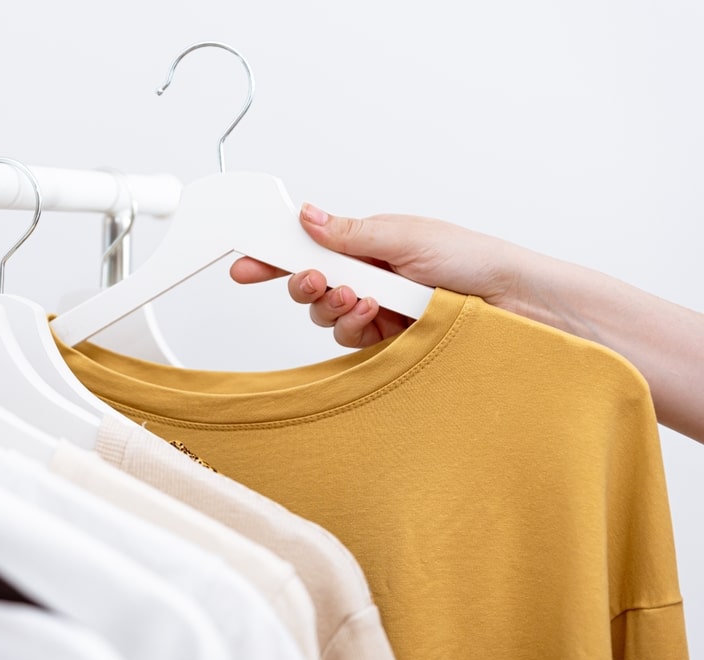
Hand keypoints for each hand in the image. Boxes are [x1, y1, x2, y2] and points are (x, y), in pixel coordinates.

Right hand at [230, 204, 521, 347]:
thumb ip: (350, 232)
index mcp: (371, 244)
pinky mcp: (388, 342)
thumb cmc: (475, 260)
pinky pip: (350, 339)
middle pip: (311, 284)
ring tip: (361, 297)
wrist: (516, 304)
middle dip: (305, 283)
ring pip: (326, 315)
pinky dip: (355, 326)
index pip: (311, 247)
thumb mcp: (406, 235)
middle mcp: (370, 277)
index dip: (274, 256)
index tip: (244, 264)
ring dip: (335, 305)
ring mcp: (378, 311)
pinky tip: (375, 315)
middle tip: (315, 280)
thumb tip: (307, 215)